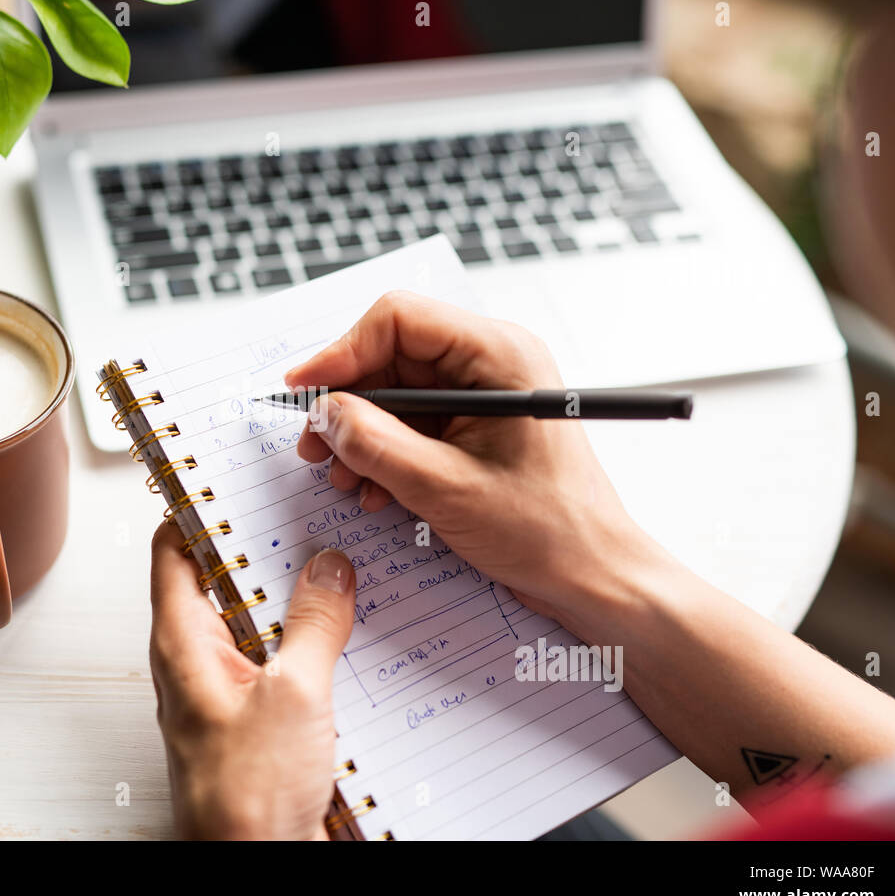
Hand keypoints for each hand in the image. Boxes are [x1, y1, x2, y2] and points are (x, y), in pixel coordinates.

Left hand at [149, 521, 356, 839]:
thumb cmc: (244, 802)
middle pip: (223, 580)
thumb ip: (313, 624)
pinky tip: (349, 632)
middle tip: (308, 513)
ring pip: (259, 620)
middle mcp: (198, 661)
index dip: (198, 507)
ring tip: (339, 564)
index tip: (232, 475)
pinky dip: (311, 639)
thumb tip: (328, 569)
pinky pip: (282, 660)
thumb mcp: (294, 695)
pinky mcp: (260, 717)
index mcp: (182, 644)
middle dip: (266, 547)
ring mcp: (230, 690)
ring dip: (296, 596)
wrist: (257, 865)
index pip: (174, 550)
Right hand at [288, 290, 661, 628]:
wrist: (590, 576)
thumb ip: (377, 445)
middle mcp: (489, 363)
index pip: (399, 319)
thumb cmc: (548, 530)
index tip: (304, 392)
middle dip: (347, 405)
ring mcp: (480, 396)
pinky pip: (410, 424)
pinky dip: (383, 454)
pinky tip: (377, 492)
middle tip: (315, 448)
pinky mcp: (472, 427)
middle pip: (390, 356)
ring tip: (348, 481)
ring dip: (361, 437)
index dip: (342, 351)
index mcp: (498, 355)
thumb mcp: (446, 489)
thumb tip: (325, 413)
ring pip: (394, 394)